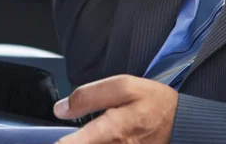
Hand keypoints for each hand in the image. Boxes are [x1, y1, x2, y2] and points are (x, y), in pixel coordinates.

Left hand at [53, 75, 178, 143]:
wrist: (182, 125)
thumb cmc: (154, 103)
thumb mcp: (124, 86)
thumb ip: (89, 96)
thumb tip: (60, 109)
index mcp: (111, 131)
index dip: (56, 143)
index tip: (43, 140)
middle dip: (67, 141)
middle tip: (61, 132)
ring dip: (80, 141)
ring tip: (75, 133)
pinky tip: (91, 137)